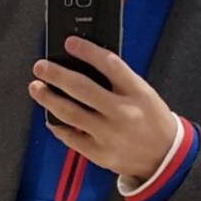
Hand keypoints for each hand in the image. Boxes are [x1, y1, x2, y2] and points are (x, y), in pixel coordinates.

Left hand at [30, 37, 175, 183]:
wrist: (163, 157)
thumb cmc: (151, 121)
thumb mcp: (143, 93)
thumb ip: (118, 81)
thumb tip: (85, 66)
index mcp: (136, 92)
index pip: (109, 64)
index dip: (86, 51)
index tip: (69, 43)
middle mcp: (122, 112)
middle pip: (81, 88)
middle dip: (56, 75)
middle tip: (40, 67)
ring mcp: (108, 134)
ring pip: (70, 113)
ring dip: (49, 98)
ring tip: (37, 88)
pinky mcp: (98, 153)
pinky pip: (70, 137)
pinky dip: (57, 125)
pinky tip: (50, 117)